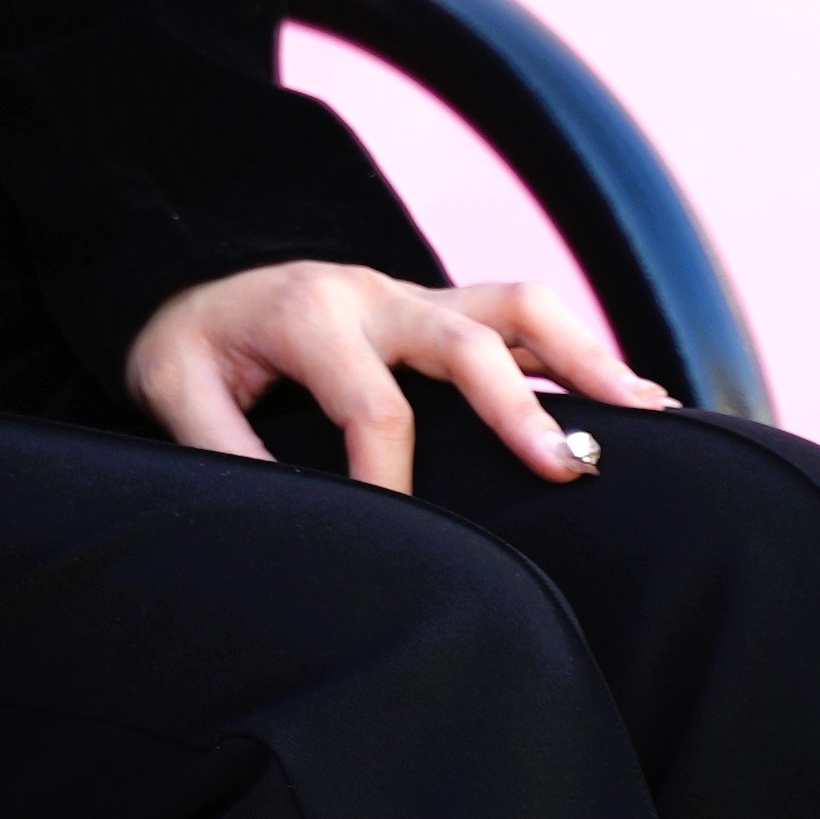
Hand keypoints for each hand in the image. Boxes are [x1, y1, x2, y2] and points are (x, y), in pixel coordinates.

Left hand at [126, 261, 671, 491]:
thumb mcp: (172, 391)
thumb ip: (224, 449)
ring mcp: (414, 294)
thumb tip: (290, 516)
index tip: (406, 535)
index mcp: (308, 314)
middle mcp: (372, 293)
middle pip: (469, 338)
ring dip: (586, 357)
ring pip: (519, 306)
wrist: (187, 283)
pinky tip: (630, 400)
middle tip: (570, 469)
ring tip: (647, 416)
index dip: (390, 476)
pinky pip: (523, 318)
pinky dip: (579, 353)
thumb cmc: (187, 345)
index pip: (373, 404)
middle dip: (520, 407)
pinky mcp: (439, 307)